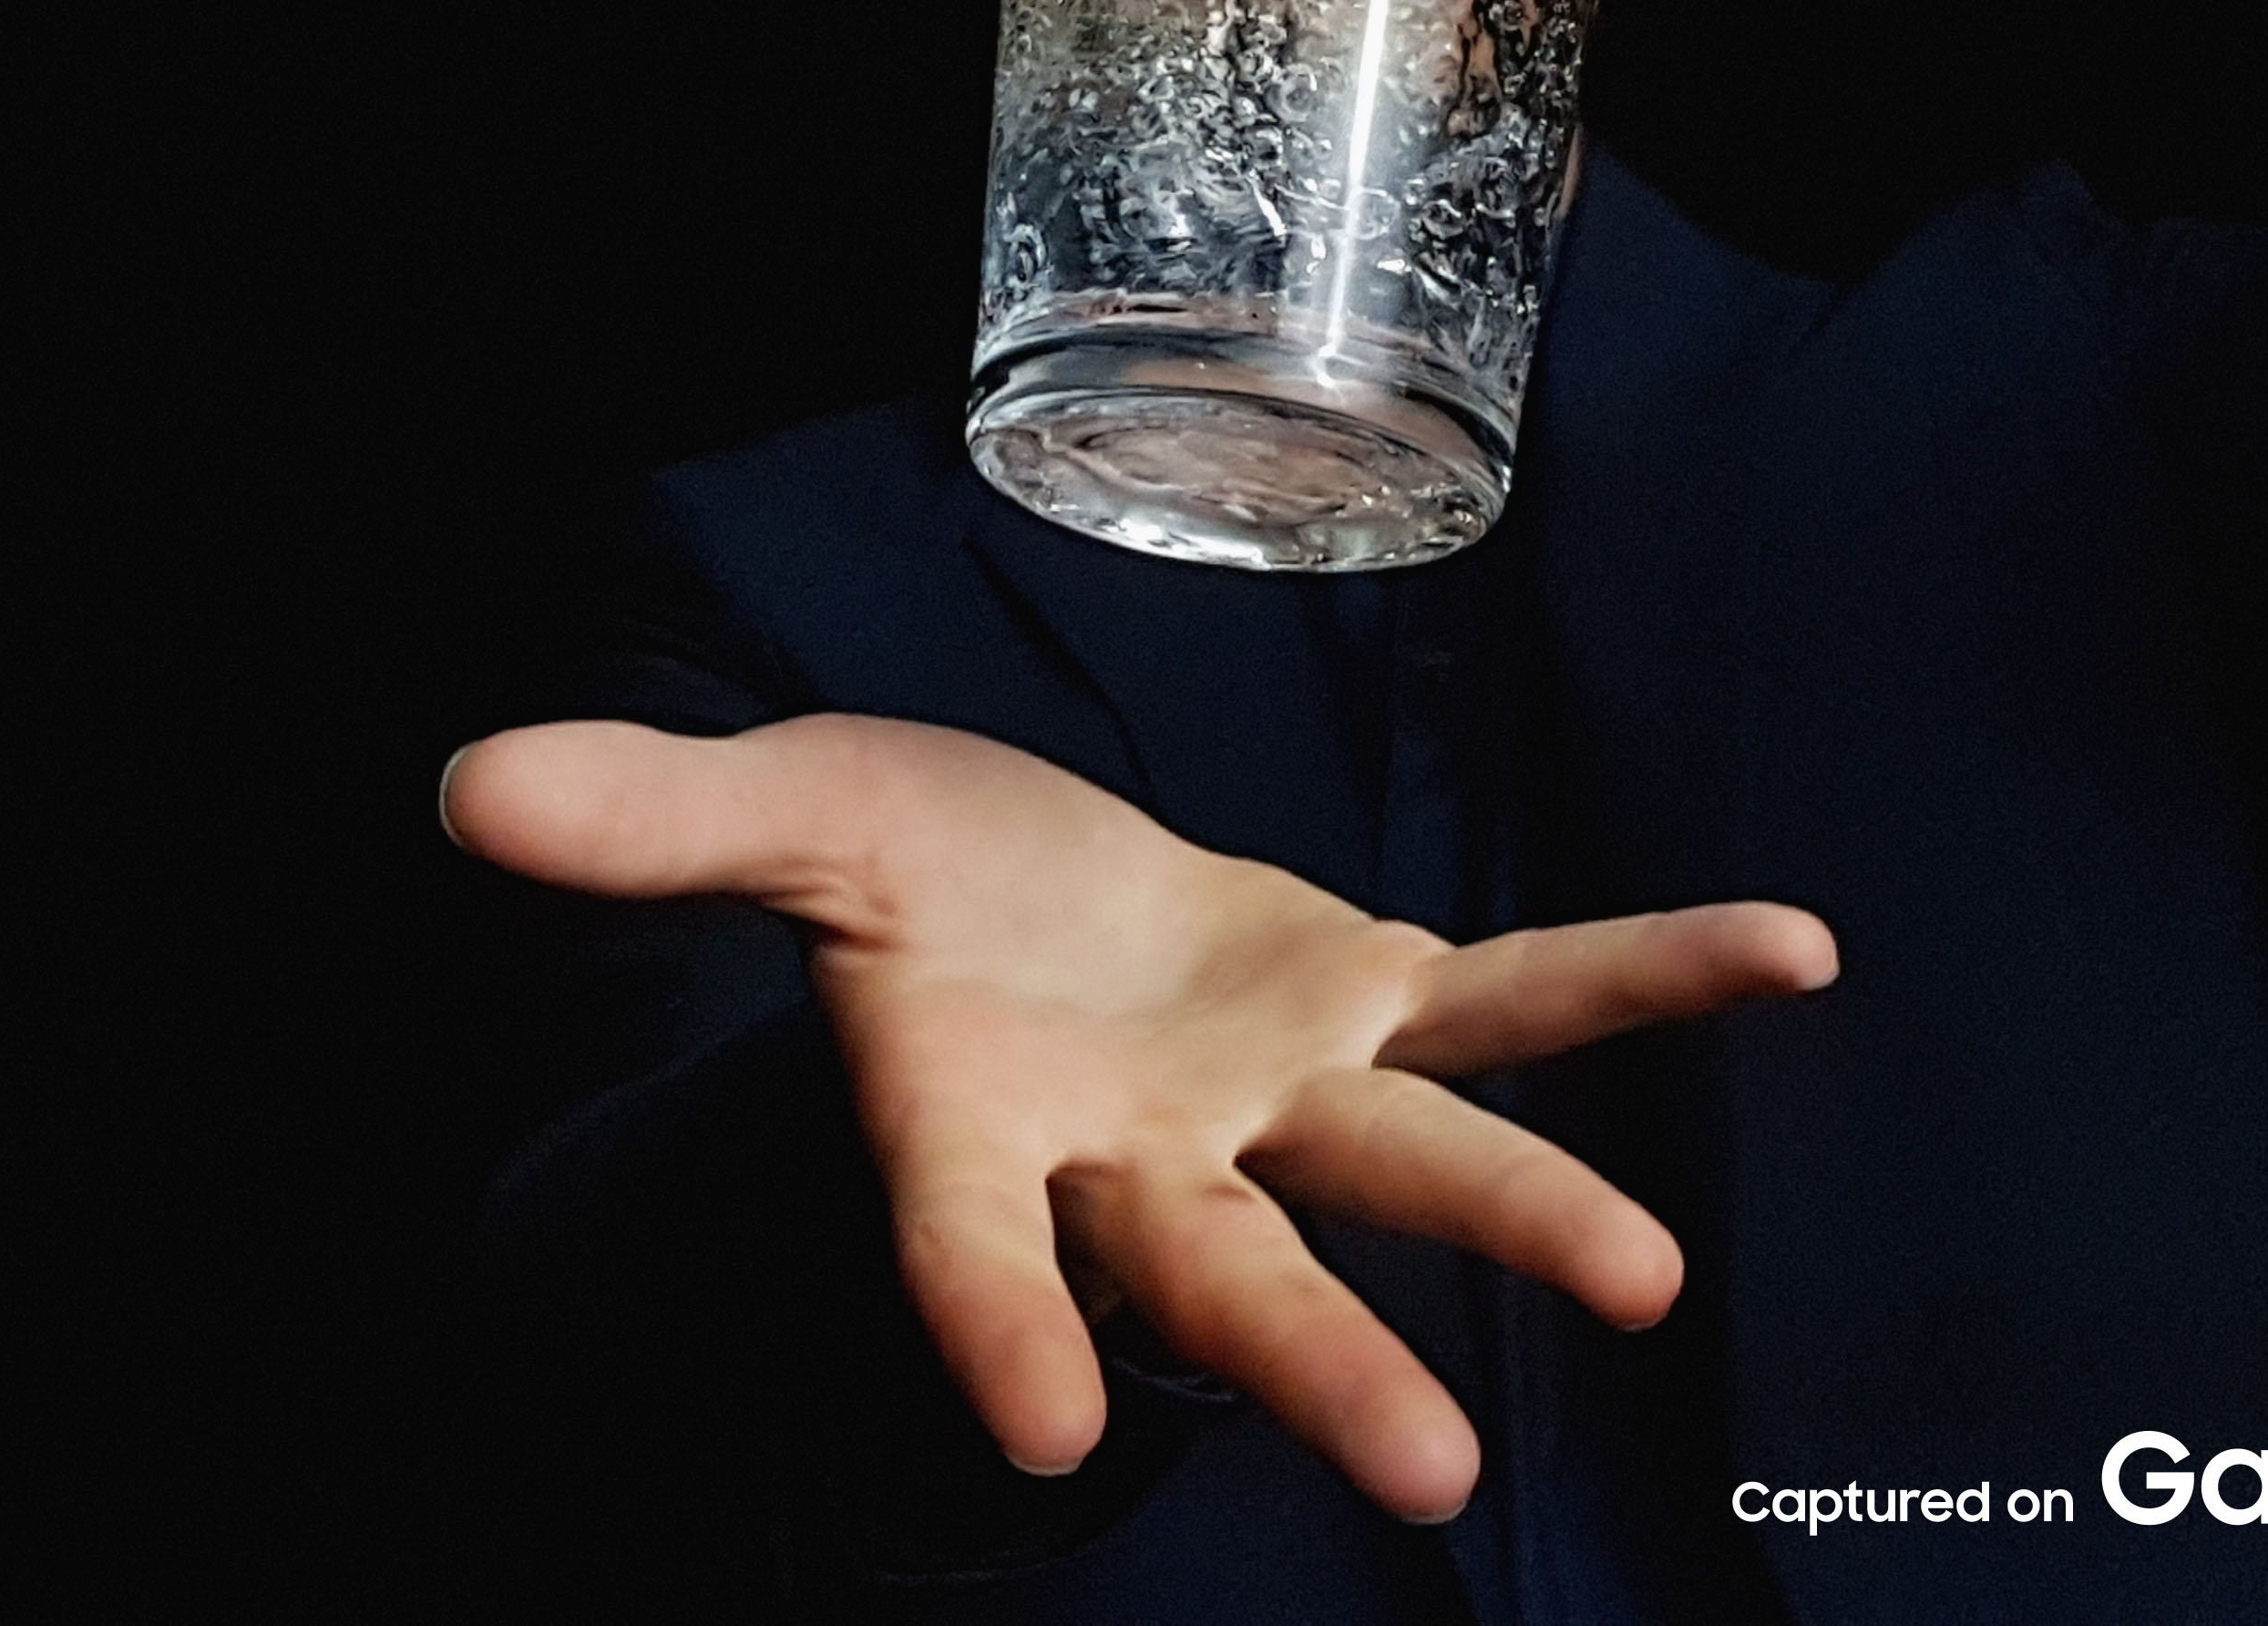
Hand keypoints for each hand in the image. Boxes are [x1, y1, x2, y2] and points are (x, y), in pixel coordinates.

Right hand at [441, 712, 1835, 1521]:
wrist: (1014, 877)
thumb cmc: (894, 880)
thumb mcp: (780, 818)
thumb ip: (656, 823)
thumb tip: (466, 786)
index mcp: (972, 1129)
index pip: (973, 1252)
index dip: (997, 1334)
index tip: (1048, 1437)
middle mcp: (1137, 1153)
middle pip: (1226, 1272)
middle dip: (1315, 1369)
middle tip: (1430, 1482)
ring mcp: (1270, 1089)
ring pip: (1398, 1167)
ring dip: (1517, 1221)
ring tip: (1647, 1285)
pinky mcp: (1364, 1001)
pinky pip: (1519, 993)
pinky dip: (1646, 971)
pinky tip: (1801, 954)